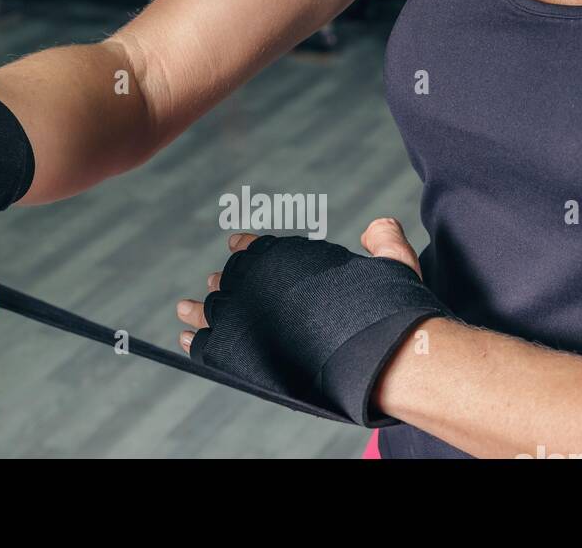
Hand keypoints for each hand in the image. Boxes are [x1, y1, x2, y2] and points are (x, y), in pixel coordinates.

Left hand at [173, 218, 440, 425]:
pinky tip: (187, 339)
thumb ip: (384, 241)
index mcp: (292, 260)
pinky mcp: (241, 355)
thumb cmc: (393, 315)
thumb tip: (378, 224)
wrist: (382, 357)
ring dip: (200, 309)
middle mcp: (263, 285)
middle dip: (226, 283)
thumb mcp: (396, 265)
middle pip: (236, 281)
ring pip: (215, 310)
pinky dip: (197, 341)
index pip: (260, 249)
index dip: (248, 249)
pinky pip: (209, 345)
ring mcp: (248, 319)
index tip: (235, 245)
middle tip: (212, 285)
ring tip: (186, 309)